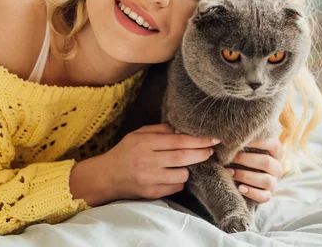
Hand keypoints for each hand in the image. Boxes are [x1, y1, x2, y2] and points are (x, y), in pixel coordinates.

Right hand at [82, 123, 219, 203]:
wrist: (107, 176)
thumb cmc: (125, 152)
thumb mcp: (138, 134)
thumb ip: (160, 130)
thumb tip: (182, 128)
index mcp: (146, 143)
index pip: (178, 141)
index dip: (199, 140)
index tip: (214, 139)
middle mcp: (148, 161)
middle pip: (184, 157)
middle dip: (202, 153)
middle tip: (212, 151)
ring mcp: (150, 179)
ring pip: (182, 174)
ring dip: (188, 169)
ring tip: (183, 164)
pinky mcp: (151, 193)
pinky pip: (175, 187)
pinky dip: (178, 181)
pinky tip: (172, 175)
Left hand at [226, 137, 283, 203]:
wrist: (239, 177)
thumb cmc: (241, 156)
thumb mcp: (244, 146)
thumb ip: (241, 141)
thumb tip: (226, 135)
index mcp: (275, 151)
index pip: (272, 143)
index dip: (256, 141)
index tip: (236, 140)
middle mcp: (277, 166)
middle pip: (267, 162)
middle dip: (244, 159)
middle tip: (227, 158)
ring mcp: (274, 182)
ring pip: (266, 180)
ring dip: (245, 176)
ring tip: (229, 172)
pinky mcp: (268, 195)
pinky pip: (264, 196)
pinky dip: (252, 192)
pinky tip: (239, 188)